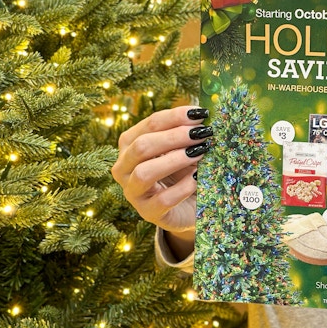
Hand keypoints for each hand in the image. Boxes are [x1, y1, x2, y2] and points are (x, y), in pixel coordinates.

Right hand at [112, 106, 211, 246]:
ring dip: (175, 160)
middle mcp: (123, 167)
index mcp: (130, 144)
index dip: (176, 116)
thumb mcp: (184, 147)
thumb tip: (203, 115)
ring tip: (200, 152)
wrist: (188, 205)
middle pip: (142, 146)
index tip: (201, 114)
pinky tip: (198, 178)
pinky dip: (183, 187)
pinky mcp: (148, 213)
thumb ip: (187, 131)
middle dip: (175, 137)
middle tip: (202, 133)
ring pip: (144, 173)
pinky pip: (163, 200)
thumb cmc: (184, 169)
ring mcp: (133, 192)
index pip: (150, 124)